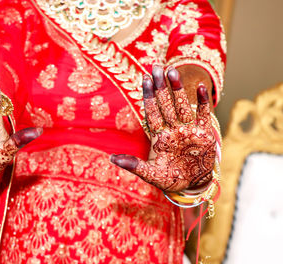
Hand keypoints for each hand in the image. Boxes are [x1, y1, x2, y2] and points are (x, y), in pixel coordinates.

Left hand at [110, 66, 215, 191]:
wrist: (193, 184)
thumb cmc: (169, 178)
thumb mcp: (150, 173)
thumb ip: (133, 165)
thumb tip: (111, 158)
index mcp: (159, 136)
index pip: (152, 112)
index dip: (148, 96)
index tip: (144, 79)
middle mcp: (172, 129)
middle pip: (165, 104)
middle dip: (160, 86)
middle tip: (156, 67)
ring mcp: (188, 129)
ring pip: (182, 105)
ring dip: (177, 89)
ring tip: (172, 71)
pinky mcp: (204, 133)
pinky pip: (204, 114)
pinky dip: (203, 102)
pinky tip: (201, 87)